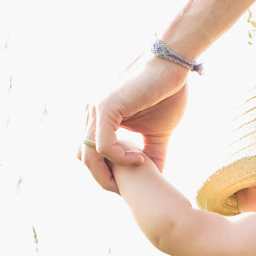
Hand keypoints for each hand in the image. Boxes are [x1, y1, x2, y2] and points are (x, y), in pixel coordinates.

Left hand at [77, 53, 188, 192]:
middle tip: (127, 190)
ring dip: (109, 174)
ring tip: (136, 176)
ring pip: (89, 155)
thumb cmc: (166, 93)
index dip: (105, 174)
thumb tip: (156, 176)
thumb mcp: (157, 134)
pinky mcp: (105, 107)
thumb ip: (151, 154)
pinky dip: (121, 159)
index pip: (89, 155)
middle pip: (83, 158)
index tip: (129, 185)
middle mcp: (91, 113)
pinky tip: (140, 159)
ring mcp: (95, 109)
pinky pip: (104, 146)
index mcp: (98, 118)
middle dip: (103, 179)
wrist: (172, 65)